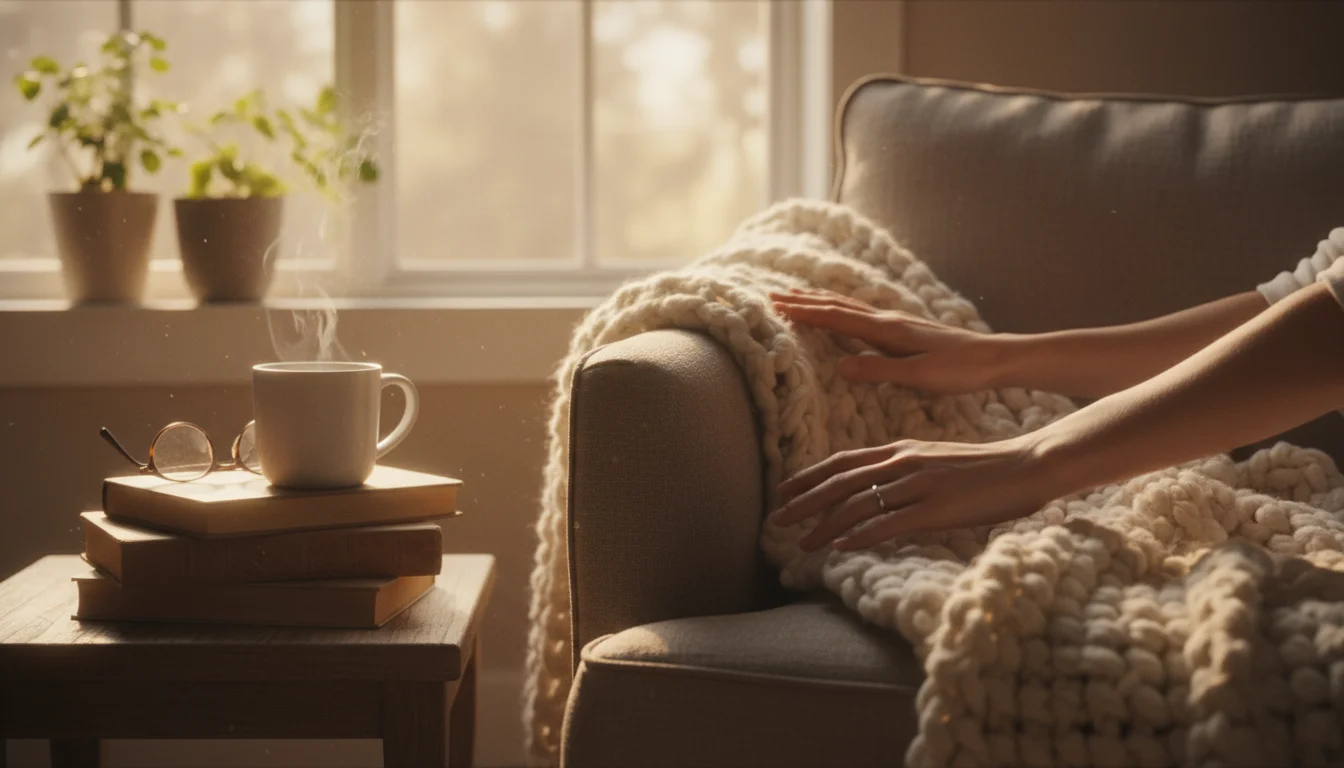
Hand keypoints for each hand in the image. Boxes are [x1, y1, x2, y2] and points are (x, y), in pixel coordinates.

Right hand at [769, 289, 1006, 393]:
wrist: (995, 359)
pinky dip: (843, 311)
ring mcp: (898, 323)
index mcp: (888, 330)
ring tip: (800, 298)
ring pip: (851, 308)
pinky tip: (844, 313)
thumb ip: (878, 370)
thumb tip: (838, 366)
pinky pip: (863, 315)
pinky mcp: (906, 330)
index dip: (806, 312)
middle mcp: (889, 320)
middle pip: (839, 306)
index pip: (837, 318)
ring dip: (822, 303)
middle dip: (806, 302)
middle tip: (775, 296)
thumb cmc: (960, 370)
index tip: (777, 306)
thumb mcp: (918, 376)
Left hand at [770, 437, 1059, 551]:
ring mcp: (917, 485)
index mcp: (899, 450)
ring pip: (857, 505)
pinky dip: (860, 535)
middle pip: (839, 483)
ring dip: (824, 525)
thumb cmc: (982, 469)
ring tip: (802, 542)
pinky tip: (841, 546)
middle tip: (776, 519)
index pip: (842, 462)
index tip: (783, 489)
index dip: (809, 476)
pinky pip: (888, 523)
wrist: (1024, 466)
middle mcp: (901, 464)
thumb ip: (901, 473)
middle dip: (803, 502)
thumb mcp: (932, 461)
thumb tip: (874, 494)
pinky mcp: (935, 509)